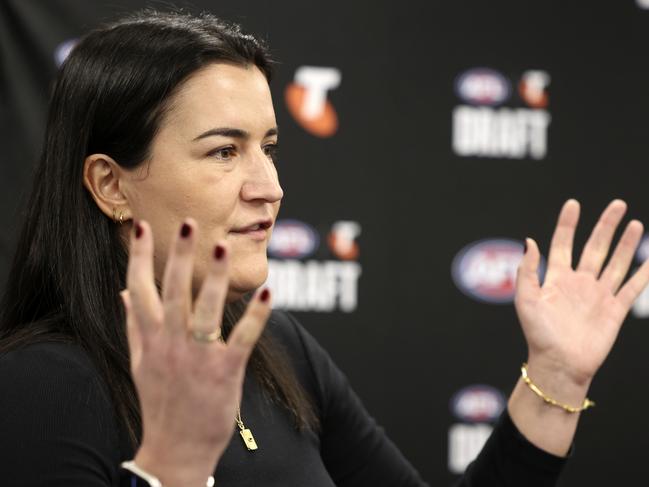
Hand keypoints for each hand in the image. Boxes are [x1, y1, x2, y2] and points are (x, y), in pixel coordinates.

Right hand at [121, 219, 270, 486]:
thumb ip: (134, 323)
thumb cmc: (159, 400)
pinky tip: (267, 294)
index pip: (139, 289)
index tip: (142, 226)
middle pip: (174, 292)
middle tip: (189, 224)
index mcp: (150, 337)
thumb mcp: (140, 361)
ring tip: (222, 246)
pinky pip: (241, 339)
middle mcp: (171, 343)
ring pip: (205, 310)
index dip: (140, 257)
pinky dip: (255, 316)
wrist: (175, 449)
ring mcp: (197, 356)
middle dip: (180, 257)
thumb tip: (124, 291)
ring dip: (214, 278)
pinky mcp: (224, 371)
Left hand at [515, 199, 648, 386]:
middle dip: (606, 225)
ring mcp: (598, 295)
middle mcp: (579, 283)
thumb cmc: (538, 334)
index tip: (573, 204)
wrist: (559, 364)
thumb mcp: (526, 300)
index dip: (568, 224)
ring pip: (615, 262)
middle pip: (595, 247)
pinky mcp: (615, 310)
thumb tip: (529, 241)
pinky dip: (643, 273)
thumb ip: (527, 271)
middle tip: (618, 204)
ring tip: (634, 223)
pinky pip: (632, 287)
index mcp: (557, 278)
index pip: (563, 244)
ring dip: (625, 243)